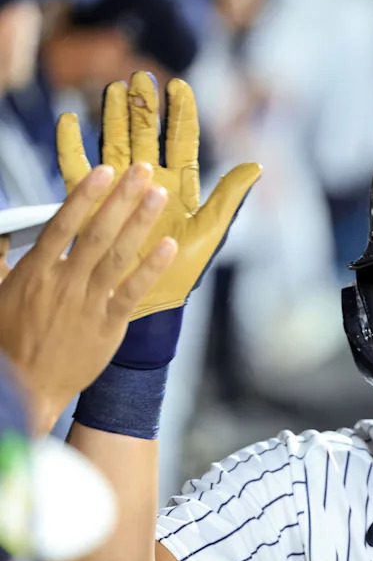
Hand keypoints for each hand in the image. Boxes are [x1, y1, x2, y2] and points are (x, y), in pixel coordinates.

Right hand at [0, 165, 175, 431]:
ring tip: (159, 196)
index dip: (85, 195)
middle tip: (142, 172)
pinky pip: (133, 291)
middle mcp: (64, 283)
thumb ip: (0, 259)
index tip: (104, 171)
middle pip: (98, 232)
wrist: (25, 389)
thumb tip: (3, 231)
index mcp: (34, 272)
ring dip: (141, 222)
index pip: (63, 224)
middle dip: (122, 199)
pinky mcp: (108, 326)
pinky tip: (168, 247)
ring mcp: (88, 304)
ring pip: (119, 255)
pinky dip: (151, 268)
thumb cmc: (8, 342)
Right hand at [56, 71, 261, 319]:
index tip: (179, 86)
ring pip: (114, 145)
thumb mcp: (211, 231)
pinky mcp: (92, 205)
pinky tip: (70, 122)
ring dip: (112, 118)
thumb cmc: (183, 270)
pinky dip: (71, 147)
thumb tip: (257, 165)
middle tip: (140, 77)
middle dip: (143, 107)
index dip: (180, 114)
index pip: (182, 142)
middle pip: (145, 136)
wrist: (151, 302)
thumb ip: (229, 196)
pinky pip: (77, 172)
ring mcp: (120, 192)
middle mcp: (150, 184)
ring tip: (112, 89)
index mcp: (180, 187)